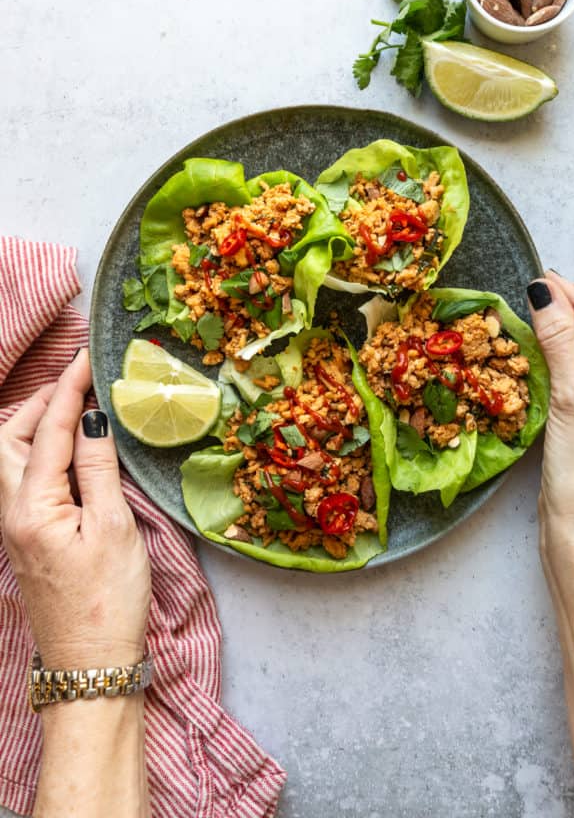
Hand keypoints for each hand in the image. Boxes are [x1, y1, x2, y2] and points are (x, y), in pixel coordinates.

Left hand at [0, 349, 150, 667]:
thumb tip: (92, 417)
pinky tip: (72, 449)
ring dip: (37, 424)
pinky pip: (26, 478)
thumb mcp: (114, 527)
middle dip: (39, 401)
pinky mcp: (29, 538)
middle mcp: (13, 513)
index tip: (87, 357)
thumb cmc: (108, 601)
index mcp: (32, 508)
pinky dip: (43, 450)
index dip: (68, 388)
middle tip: (78, 380)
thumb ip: (99, 467)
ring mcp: (17, 527)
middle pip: (9, 438)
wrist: (92, 666)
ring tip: (75, 406)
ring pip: (11, 458)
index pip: (46, 430)